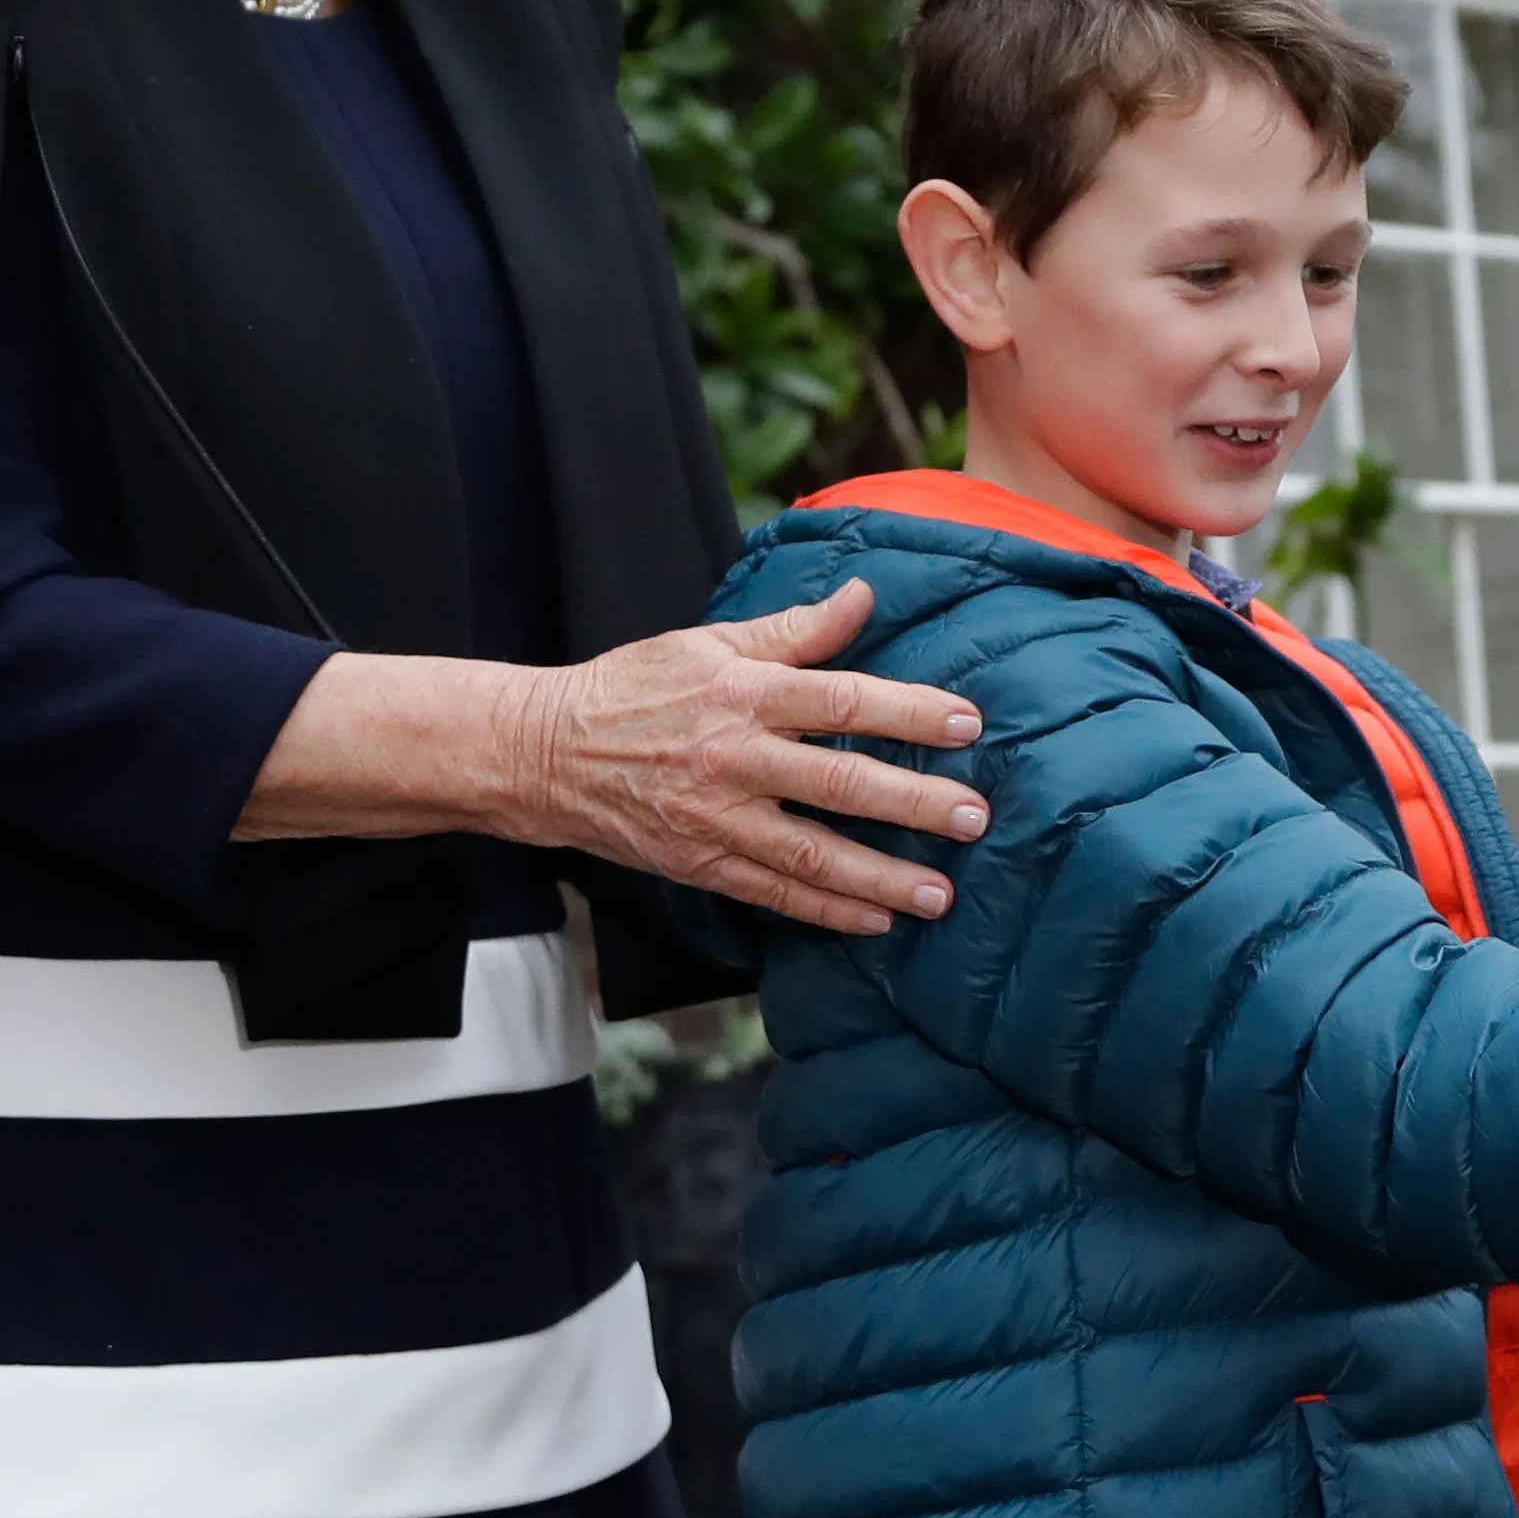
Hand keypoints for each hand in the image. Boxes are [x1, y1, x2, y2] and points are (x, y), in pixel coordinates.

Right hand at [241, 581, 989, 934]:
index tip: (969, 725)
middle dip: (915, 803)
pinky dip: (827, 911)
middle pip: (840, 783)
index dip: (910, 712)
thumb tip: (865, 596)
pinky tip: (877, 921)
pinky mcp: (698, 863)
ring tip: (942, 893)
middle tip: (975, 818)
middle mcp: (735, 758)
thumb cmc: (633, 688)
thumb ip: (793, 629)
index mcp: (743, 694)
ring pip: (813, 854)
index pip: (844, 700)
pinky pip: (773, 894)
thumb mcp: (709, 644)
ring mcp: (716, 818)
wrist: (542, 752)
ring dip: (883, 878)